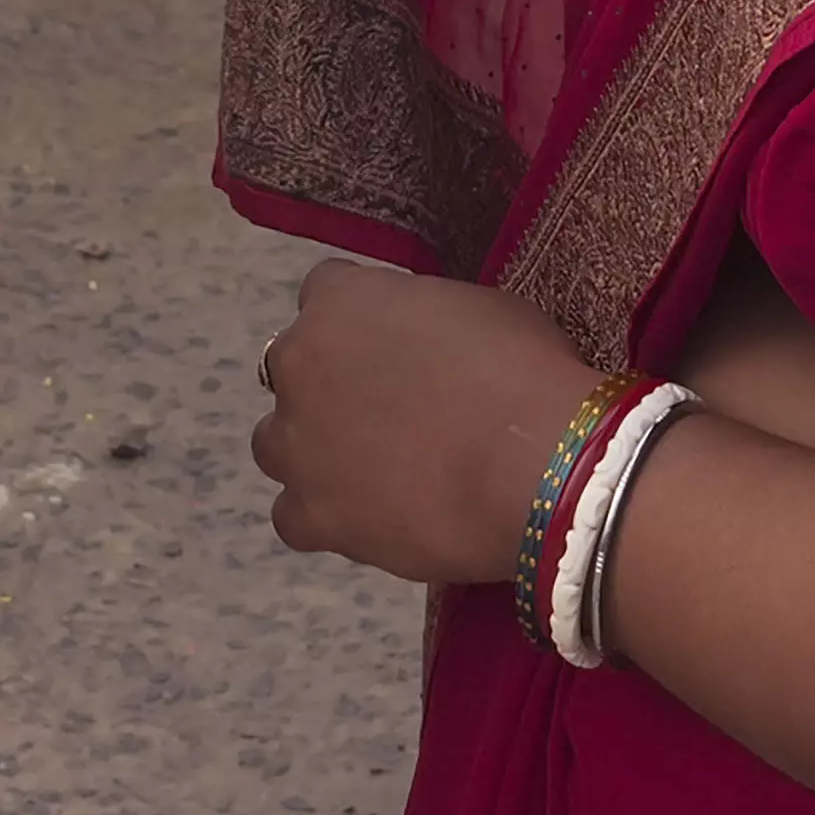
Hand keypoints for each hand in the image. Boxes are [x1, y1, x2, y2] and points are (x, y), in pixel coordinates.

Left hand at [253, 258, 603, 590]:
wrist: (537, 465)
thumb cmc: (522, 371)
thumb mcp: (477, 310)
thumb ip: (424, 323)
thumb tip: (422, 347)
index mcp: (339, 300)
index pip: (326, 293)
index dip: (362, 326)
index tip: (395, 349)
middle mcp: (299, 362)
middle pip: (293, 370)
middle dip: (329, 388)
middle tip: (388, 415)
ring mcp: (295, 442)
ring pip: (277, 444)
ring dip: (314, 453)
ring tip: (374, 474)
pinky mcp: (308, 513)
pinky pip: (293, 516)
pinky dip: (323, 517)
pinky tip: (368, 521)